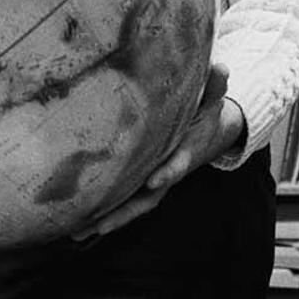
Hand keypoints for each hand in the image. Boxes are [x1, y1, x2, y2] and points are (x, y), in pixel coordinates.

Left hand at [72, 64, 245, 240]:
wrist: (209, 133)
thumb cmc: (204, 113)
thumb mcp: (211, 101)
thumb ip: (214, 87)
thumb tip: (222, 67)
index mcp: (184, 152)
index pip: (177, 164)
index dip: (167, 172)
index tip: (152, 180)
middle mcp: (168, 173)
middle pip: (149, 198)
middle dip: (125, 212)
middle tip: (101, 224)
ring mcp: (155, 182)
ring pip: (133, 206)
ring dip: (108, 219)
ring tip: (78, 232)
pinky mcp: (142, 184)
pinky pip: (124, 203)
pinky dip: (103, 215)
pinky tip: (76, 226)